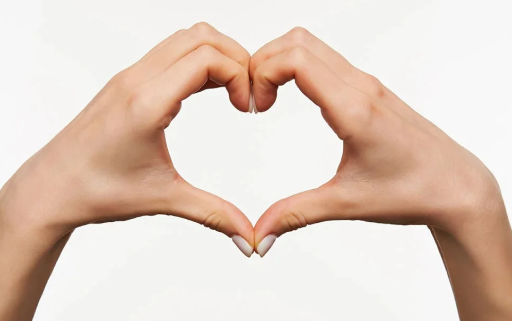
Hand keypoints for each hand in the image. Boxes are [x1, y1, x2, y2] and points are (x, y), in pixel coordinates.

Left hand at [0, 22, 254, 256]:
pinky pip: (169, 52)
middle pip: (200, 37)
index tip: (246, 107)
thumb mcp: (164, 199)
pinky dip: (197, 61)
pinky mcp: (126, 82)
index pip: (206, 58)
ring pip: (184, 38)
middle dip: (235, 59)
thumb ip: (213, 213)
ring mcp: (129, 77)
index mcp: (146, 103)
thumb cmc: (96, 191)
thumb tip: (249, 236)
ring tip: (229, 91)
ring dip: (216, 56)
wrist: (51, 188)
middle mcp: (136, 80)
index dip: (239, 75)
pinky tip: (205, 90)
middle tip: (245, 94)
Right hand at [250, 27, 505, 254]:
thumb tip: (259, 236)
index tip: (256, 107)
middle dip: (264, 62)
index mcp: (354, 110)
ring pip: (312, 46)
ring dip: (280, 62)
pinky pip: (327, 60)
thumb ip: (296, 215)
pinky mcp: (370, 90)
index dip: (263, 73)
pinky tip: (292, 97)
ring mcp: (368, 85)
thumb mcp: (346, 203)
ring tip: (268, 98)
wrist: (457, 186)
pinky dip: (298, 68)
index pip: (297, 60)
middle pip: (298, 41)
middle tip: (255, 100)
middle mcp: (362, 87)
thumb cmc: (412, 191)